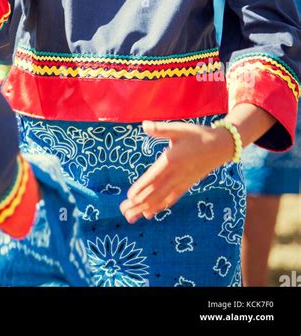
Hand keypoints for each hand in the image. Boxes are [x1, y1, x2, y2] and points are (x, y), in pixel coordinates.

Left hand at [119, 119, 233, 222]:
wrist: (220, 147)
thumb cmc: (197, 135)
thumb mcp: (178, 129)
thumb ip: (160, 129)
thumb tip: (144, 125)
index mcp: (171, 160)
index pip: (153, 178)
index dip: (141, 188)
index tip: (129, 197)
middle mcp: (175, 175)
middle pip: (155, 193)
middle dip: (139, 203)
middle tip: (123, 211)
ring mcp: (181, 182)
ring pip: (161, 199)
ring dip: (145, 209)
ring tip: (131, 217)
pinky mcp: (186, 186)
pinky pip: (171, 199)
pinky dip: (159, 207)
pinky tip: (149, 214)